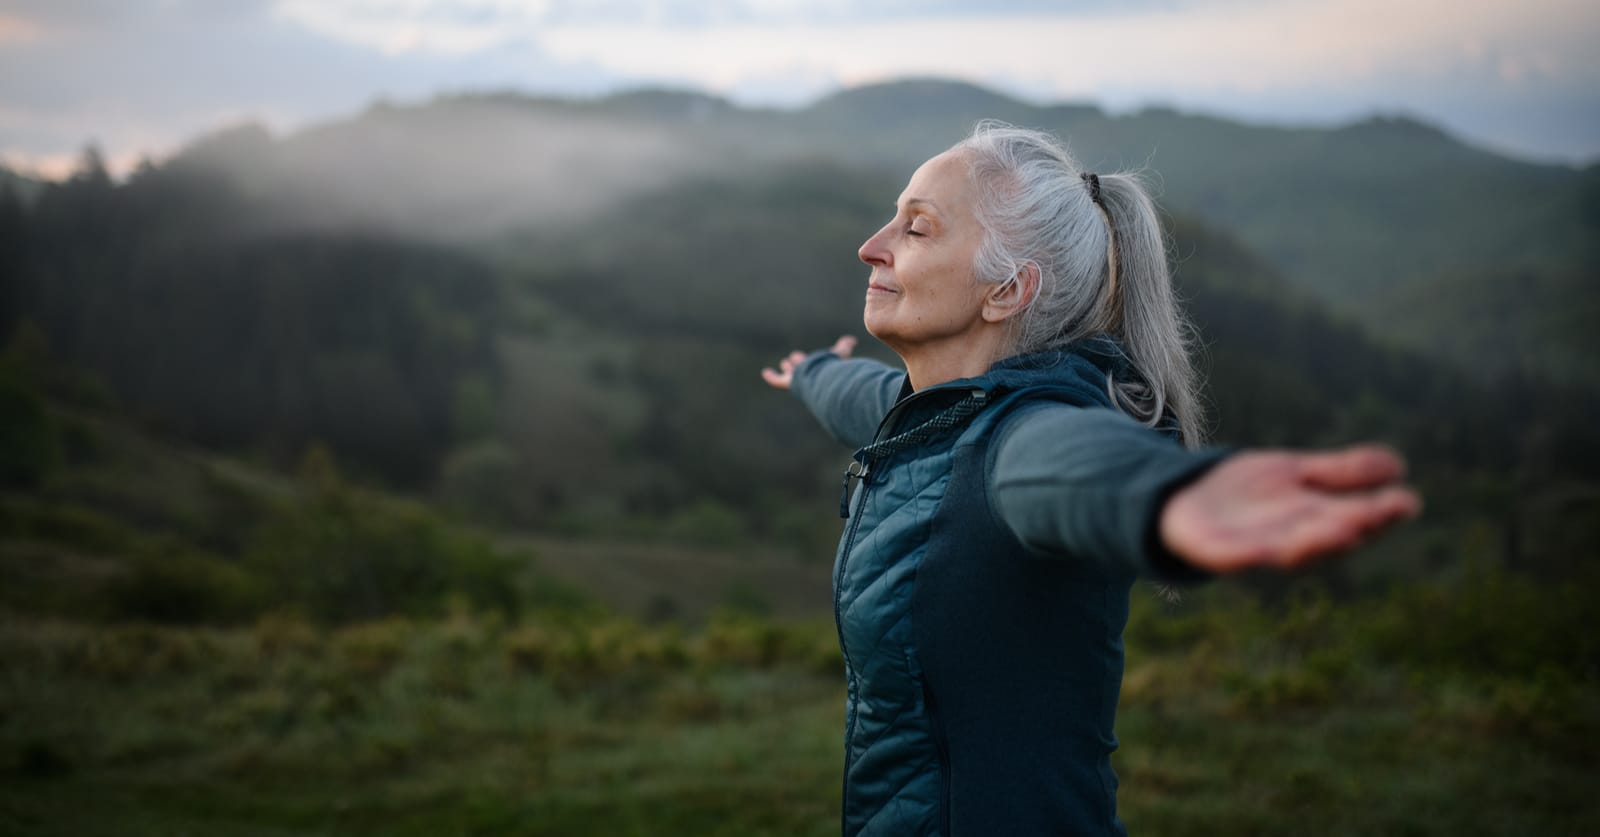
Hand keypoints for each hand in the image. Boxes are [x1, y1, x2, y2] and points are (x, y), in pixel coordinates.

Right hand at [760, 335, 855, 390]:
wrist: (824, 380)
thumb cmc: (833, 369)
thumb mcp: (840, 354)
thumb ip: (845, 347)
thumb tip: (852, 340)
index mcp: (820, 368)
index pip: (816, 363)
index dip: (814, 358)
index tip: (813, 356)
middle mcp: (809, 375)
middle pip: (803, 368)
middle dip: (799, 363)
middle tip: (794, 359)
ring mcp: (798, 379)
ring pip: (792, 372)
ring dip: (789, 367)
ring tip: (785, 363)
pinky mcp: (788, 383)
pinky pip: (777, 381)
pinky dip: (772, 377)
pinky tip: (766, 373)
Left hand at [1159, 444, 1420, 572]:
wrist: (1183, 497)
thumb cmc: (1247, 492)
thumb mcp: (1296, 473)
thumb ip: (1341, 473)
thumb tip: (1398, 465)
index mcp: (1314, 521)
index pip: (1356, 519)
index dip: (1381, 514)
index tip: (1408, 501)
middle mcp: (1291, 541)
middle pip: (1327, 538)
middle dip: (1353, 527)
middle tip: (1378, 515)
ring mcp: (1253, 549)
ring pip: (1289, 552)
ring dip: (1315, 544)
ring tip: (1344, 528)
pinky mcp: (1216, 553)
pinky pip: (1235, 557)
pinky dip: (1251, 556)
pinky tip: (1267, 550)